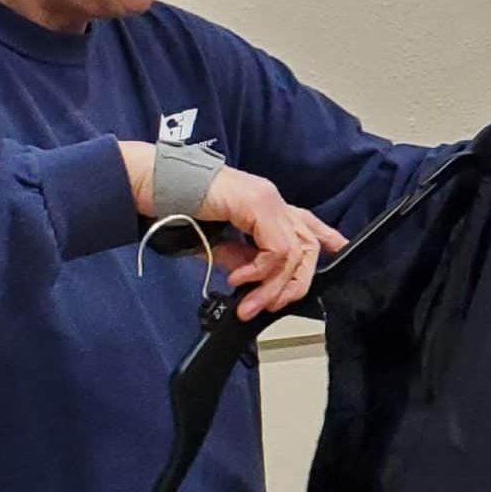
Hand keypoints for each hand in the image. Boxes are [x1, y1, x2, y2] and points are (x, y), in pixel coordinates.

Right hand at [120, 142, 349, 318]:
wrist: (151, 184)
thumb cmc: (178, 207)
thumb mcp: (218, 243)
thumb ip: (241, 260)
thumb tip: (256, 282)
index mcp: (266, 205)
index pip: (307, 222)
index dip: (327, 238)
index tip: (339, 251)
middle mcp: (272, 200)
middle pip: (308, 246)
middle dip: (293, 285)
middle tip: (266, 307)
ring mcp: (267, 200)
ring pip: (294, 253)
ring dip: (272, 287)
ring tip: (248, 303)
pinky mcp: (256, 204)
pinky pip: (276, 249)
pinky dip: (260, 271)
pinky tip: (238, 279)